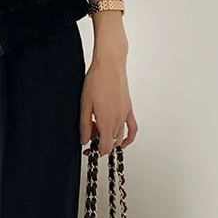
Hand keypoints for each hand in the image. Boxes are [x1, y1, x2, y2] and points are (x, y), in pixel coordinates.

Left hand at [79, 16, 137, 155]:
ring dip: (109, 137)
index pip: (105, 148)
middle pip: (110, 142)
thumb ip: (84, 125)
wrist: (110, 65)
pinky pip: (132, 128)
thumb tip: (84, 140)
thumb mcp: (84, 105)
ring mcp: (125, 115)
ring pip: (119, 136)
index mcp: (106, 120)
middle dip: (99, 142)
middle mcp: (118, 120)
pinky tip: (123, 140)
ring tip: (98, 127)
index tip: (89, 151)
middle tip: (88, 131)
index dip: (96, 153)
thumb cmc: (96, 80)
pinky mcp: (128, 108)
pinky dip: (129, 137)